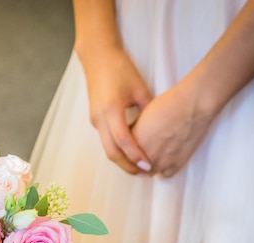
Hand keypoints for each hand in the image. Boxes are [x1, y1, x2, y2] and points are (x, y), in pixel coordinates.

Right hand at [80, 48, 152, 173]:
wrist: (98, 57)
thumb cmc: (120, 68)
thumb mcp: (139, 88)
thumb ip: (148, 110)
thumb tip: (158, 130)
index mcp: (111, 110)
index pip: (124, 141)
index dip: (137, 156)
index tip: (149, 165)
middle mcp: (100, 119)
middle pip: (112, 152)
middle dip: (128, 166)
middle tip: (145, 173)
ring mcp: (95, 120)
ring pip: (107, 148)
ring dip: (122, 160)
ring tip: (139, 167)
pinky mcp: (95, 119)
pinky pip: (106, 140)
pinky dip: (118, 150)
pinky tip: (130, 152)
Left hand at [131, 82, 216, 176]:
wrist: (193, 106)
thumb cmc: (169, 106)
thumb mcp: (142, 117)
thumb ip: (134, 132)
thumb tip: (132, 138)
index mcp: (132, 144)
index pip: (122, 154)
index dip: (126, 148)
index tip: (129, 145)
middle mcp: (144, 157)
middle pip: (134, 165)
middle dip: (135, 159)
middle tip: (140, 150)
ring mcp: (161, 163)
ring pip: (149, 172)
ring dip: (148, 166)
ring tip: (152, 154)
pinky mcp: (177, 165)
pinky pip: (165, 175)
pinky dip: (163, 169)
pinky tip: (164, 160)